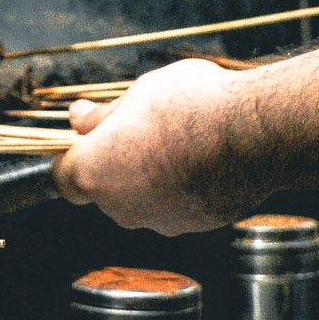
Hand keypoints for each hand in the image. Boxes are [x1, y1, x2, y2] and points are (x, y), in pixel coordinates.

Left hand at [52, 59, 271, 234]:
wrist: (256, 133)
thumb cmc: (191, 105)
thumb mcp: (137, 93)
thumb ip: (104, 115)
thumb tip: (78, 118)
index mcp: (94, 173)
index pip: (62, 177)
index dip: (74, 156)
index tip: (91, 136)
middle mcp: (121, 209)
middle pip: (106, 188)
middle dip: (117, 163)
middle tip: (143, 128)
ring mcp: (160, 222)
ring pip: (144, 199)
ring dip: (153, 176)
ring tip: (182, 139)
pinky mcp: (196, 226)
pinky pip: (179, 206)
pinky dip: (184, 188)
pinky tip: (207, 158)